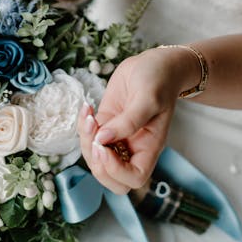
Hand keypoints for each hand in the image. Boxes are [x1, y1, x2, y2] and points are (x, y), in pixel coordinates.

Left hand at [77, 48, 182, 193]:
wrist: (155, 62)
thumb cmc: (159, 79)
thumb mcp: (148, 98)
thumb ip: (128, 121)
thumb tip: (103, 139)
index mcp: (149, 147)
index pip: (134, 178)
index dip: (116, 171)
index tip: (105, 147)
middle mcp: (133, 146)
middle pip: (111, 177)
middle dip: (96, 162)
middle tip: (95, 135)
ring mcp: (117, 136)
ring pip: (95, 157)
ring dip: (86, 140)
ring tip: (89, 114)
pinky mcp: (105, 123)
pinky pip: (88, 135)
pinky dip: (81, 125)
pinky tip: (87, 107)